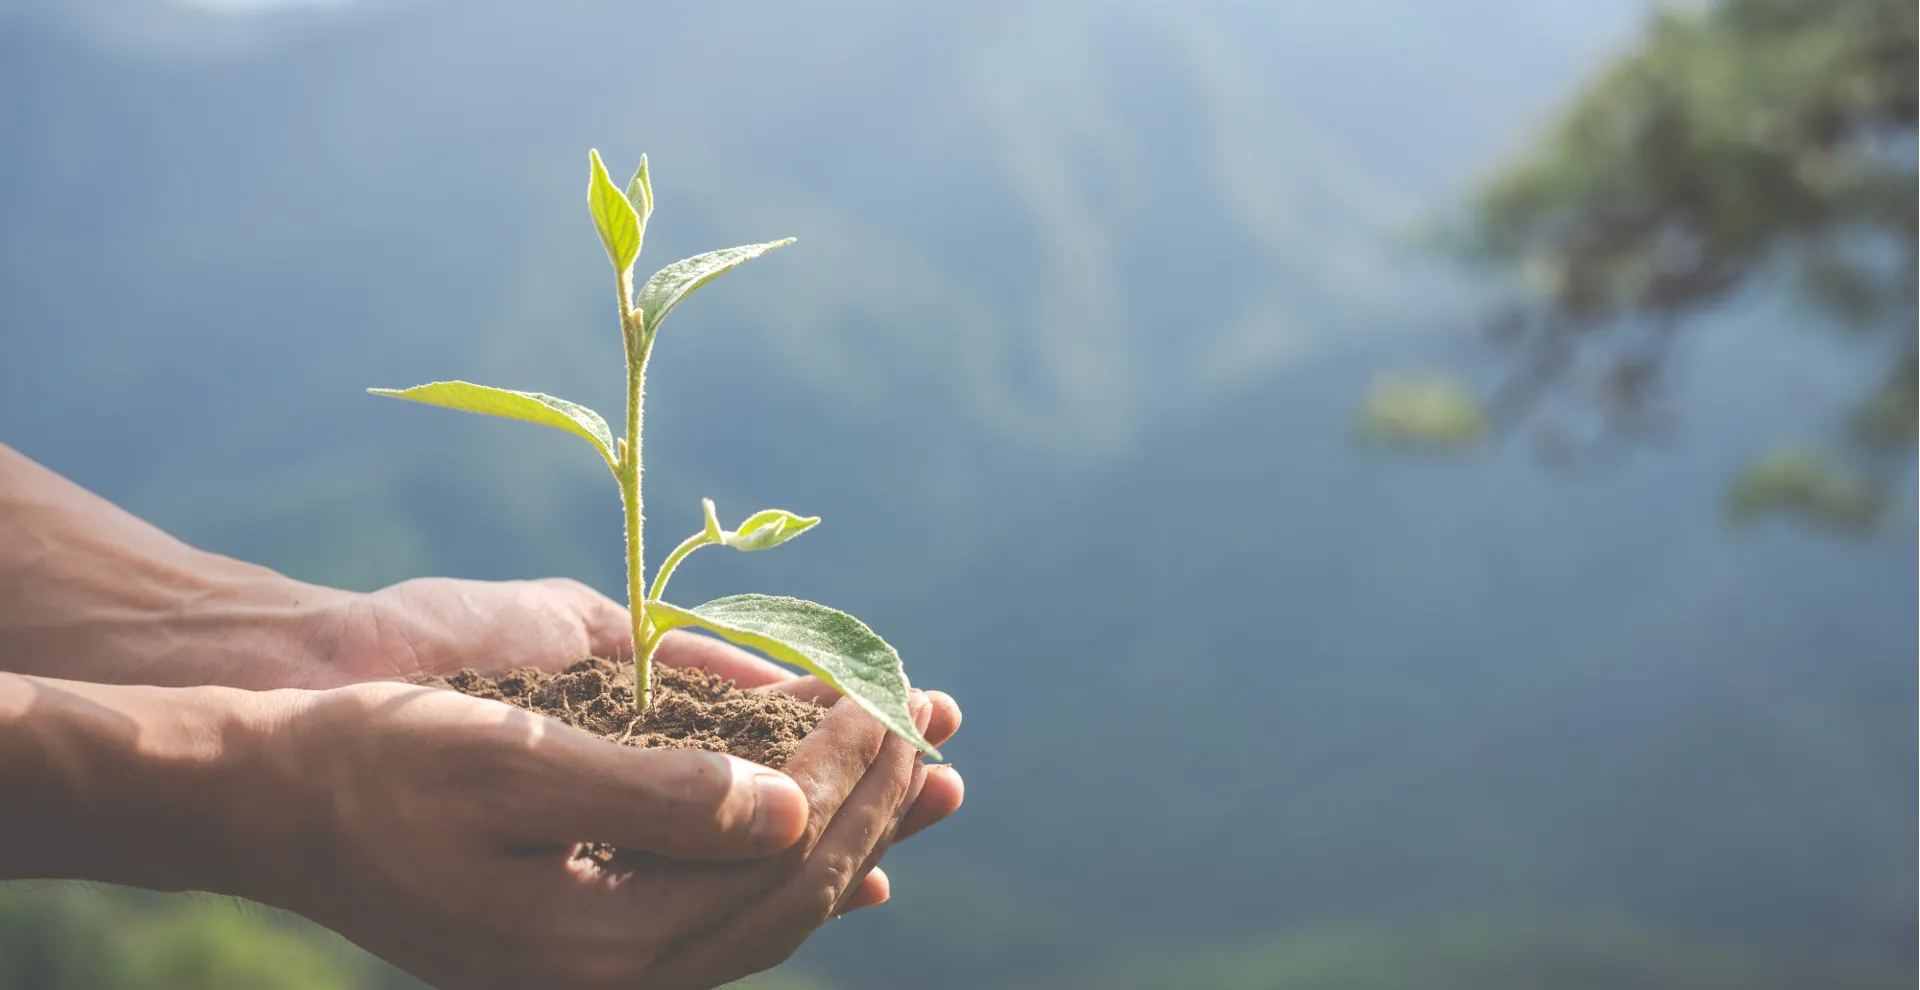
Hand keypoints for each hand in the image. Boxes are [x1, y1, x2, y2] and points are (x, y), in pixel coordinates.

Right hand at [269, 680, 933, 988]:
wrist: (276, 801)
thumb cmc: (381, 763)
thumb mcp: (515, 762)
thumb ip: (659, 795)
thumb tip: (792, 807)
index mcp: (602, 943)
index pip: (778, 861)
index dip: (850, 778)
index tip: (892, 700)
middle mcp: (616, 973)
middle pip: (791, 896)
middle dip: (876, 806)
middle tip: (939, 728)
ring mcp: (604, 966)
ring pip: (769, 912)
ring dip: (853, 837)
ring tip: (928, 779)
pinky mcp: (590, 940)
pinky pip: (723, 918)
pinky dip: (789, 875)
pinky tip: (838, 852)